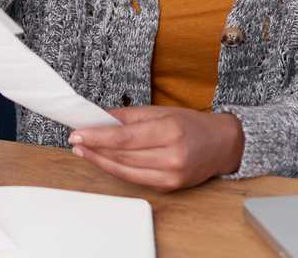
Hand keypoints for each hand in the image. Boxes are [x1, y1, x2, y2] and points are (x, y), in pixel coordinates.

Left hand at [68, 107, 243, 191]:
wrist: (222, 144)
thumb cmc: (190, 124)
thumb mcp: (160, 111)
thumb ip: (128, 116)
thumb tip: (99, 118)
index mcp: (169, 130)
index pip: (124, 137)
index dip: (97, 137)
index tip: (77, 133)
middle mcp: (172, 155)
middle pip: (122, 155)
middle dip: (95, 148)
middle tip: (75, 140)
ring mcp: (171, 175)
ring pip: (125, 170)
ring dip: (100, 161)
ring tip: (83, 151)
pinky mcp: (170, 186)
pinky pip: (136, 179)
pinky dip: (117, 169)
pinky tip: (103, 160)